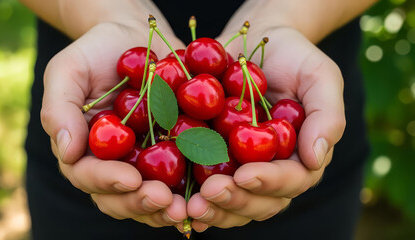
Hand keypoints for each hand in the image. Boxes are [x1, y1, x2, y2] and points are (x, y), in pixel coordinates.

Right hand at [41, 20, 186, 227]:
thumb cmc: (96, 51)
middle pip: (121, 197)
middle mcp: (114, 163)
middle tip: (166, 201)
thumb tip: (67, 152)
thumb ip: (60, 109)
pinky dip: (195, 190)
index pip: (88, 176)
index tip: (131, 179)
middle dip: (142, 203)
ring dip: (169, 208)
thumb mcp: (68, 70)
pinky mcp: (174, 152)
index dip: (107, 181)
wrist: (136, 38)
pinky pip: (183, 177)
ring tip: (188, 208)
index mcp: (85, 149)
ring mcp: (144, 161)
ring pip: (152, 196)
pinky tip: (212, 192)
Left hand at [187, 27, 345, 230]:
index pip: (291, 180)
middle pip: (259, 202)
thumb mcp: (319, 76)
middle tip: (210, 192)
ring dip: (213, 208)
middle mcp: (272, 170)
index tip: (245, 175)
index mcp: (300, 156)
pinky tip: (178, 205)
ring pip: (233, 204)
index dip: (269, 182)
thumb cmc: (293, 56)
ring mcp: (242, 169)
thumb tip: (315, 158)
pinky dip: (194, 199)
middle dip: (235, 201)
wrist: (255, 43)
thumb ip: (326, 115)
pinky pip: (205, 187)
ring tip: (191, 205)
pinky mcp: (215, 161)